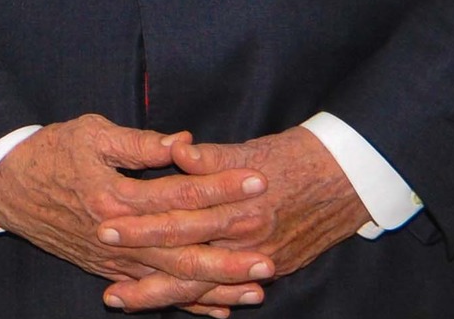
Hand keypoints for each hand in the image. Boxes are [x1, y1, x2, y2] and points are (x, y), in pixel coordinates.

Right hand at [0, 115, 273, 312]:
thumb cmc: (49, 152)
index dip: (220, 187)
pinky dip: (187, 302)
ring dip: (217, 283)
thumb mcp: (91, 133)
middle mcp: (118, 235)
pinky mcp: (109, 270)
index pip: (179, 193)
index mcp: (116, 195)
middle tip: (271, 249)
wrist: (6, 188)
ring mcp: (114, 258)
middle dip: (230, 250)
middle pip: (183, 247)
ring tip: (258, 285)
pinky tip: (220, 307)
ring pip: (173, 278)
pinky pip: (154, 292)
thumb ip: (139, 143)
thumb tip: (184, 143)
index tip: (256, 181)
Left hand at [98, 127, 369, 310]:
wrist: (347, 177)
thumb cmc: (292, 157)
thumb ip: (209, 157)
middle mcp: (247, 238)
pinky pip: (231, 290)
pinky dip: (206, 302)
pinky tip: (181, 309)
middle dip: (144, 276)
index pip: (177, 218)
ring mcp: (261, 259)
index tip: (106, 226)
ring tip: (125, 300)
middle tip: (107, 288)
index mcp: (236, 204)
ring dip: (164, 296)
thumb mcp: (249, 150)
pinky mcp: (274, 267)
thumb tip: (176, 152)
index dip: (140, 225)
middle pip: (186, 262)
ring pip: (204, 285)